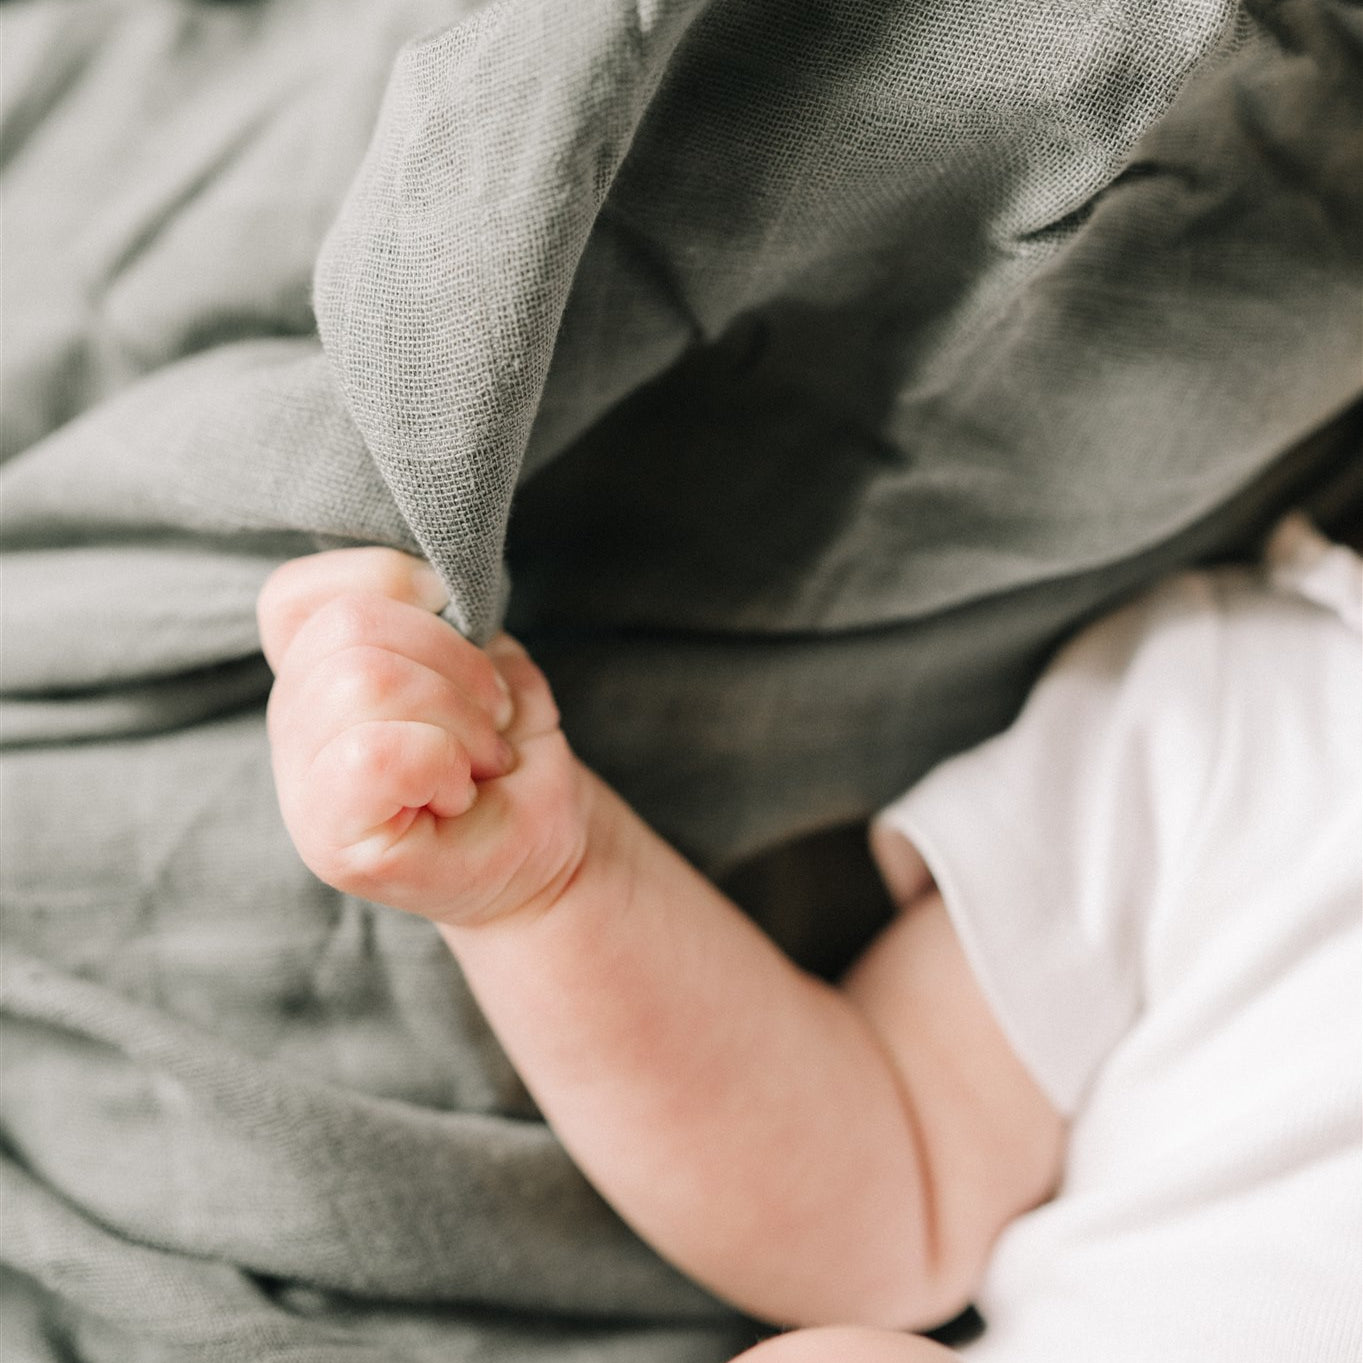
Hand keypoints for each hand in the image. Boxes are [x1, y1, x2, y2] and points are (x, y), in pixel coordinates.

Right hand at [258, 548, 589, 926]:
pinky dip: (443, 763)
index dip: (386, 580)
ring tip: (479, 758)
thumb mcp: (488, 659)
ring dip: (458, 717)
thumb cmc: (511, 751)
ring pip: (364, 680)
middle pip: (349, 625)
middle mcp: (292, 723)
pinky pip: (377, 753)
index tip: (460, 624)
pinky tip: (456, 794)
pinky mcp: (328, 841)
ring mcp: (300, 786)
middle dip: (454, 665)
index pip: (293, 594)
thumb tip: (431, 592)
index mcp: (315, 672)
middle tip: (489, 722)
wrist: (546, 844)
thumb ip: (443, 620)